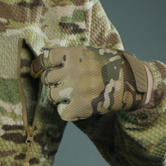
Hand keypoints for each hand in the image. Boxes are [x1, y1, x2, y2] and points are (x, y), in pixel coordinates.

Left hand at [30, 45, 151, 121]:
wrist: (129, 81)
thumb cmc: (109, 65)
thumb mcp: (88, 53)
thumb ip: (69, 57)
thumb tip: (45, 62)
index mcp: (72, 55)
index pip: (44, 59)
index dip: (38, 65)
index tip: (35, 70)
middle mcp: (70, 71)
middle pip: (47, 79)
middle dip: (53, 82)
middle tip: (66, 83)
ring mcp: (74, 89)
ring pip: (51, 95)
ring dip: (59, 96)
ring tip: (73, 94)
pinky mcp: (79, 106)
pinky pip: (61, 112)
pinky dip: (66, 111)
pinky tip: (75, 105)